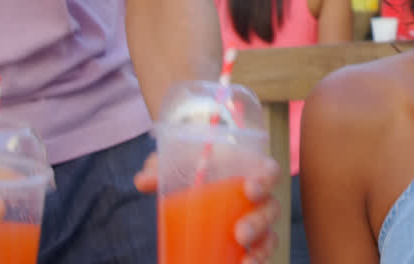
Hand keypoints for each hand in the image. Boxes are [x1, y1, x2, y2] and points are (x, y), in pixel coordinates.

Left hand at [135, 153, 281, 263]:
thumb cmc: (194, 162)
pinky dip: (256, 263)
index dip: (266, 180)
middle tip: (240, 233)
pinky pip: (259, 254)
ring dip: (261, 250)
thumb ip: (161, 166)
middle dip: (258, 223)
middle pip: (271, 209)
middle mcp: (259, 197)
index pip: (270, 171)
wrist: (197, 175)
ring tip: (245, 263)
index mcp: (250, 169)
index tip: (250, 189)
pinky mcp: (248, 242)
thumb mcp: (179, 160)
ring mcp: (256, 221)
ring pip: (269, 236)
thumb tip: (142, 182)